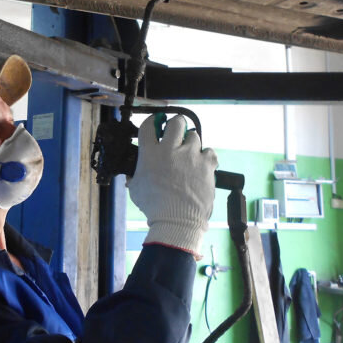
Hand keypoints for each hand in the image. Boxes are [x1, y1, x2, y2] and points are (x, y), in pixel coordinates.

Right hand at [127, 114, 216, 257]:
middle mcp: (171, 149)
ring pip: (194, 135)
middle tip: (175, 134)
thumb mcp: (136, 189)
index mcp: (150, 153)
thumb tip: (133, 174)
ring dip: (191, 143)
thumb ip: (135, 176)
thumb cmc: (154, 207)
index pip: (149, 126)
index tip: (156, 124)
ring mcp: (190, 155)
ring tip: (189, 155)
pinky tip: (201, 165)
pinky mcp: (207, 164)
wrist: (178, 220)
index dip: (153, 122)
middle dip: (176, 125)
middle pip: (176, 122)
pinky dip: (206, 157)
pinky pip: (209, 152)